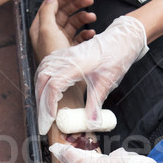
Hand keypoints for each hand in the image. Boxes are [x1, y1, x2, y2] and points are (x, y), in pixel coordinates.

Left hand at [30, 0, 95, 62]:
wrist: (66, 81)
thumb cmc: (54, 57)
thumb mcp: (47, 31)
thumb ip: (47, 12)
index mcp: (40, 28)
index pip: (51, 5)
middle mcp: (49, 33)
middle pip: (63, 11)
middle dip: (76, 4)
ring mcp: (61, 41)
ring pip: (73, 22)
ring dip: (83, 17)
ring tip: (92, 17)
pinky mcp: (71, 49)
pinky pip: (80, 35)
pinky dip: (86, 32)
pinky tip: (91, 32)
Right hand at [36, 15, 147, 134]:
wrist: (122, 39)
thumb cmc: (116, 57)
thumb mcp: (107, 82)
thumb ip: (96, 103)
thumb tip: (91, 123)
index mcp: (76, 64)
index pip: (54, 85)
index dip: (50, 103)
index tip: (51, 118)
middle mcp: (66, 58)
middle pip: (43, 79)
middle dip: (41, 100)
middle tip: (44, 118)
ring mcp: (65, 54)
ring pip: (43, 71)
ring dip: (40, 89)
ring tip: (43, 107)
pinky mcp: (66, 54)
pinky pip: (47, 66)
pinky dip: (43, 79)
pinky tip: (46, 89)